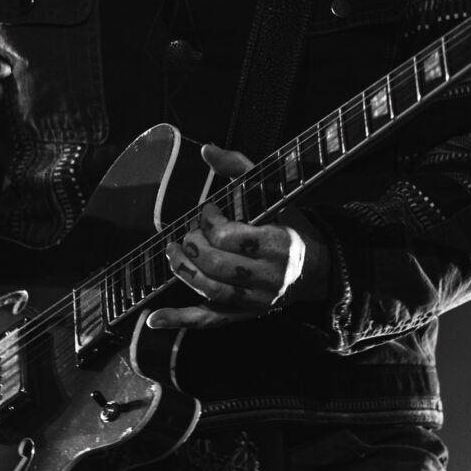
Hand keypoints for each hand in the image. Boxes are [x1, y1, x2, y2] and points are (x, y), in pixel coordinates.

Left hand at [146, 144, 328, 329]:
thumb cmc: (290, 226)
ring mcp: (256, 299)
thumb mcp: (274, 193)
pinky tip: (154, 318)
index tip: (209, 210)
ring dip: (184, 270)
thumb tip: (206, 149)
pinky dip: (180, 320)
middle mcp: (269, 276)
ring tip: (173, 252)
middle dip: (194, 246)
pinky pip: (209, 321)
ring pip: (212, 290)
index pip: (231, 237)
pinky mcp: (244, 314)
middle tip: (189, 233)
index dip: (210, 222)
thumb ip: (239, 168)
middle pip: (218, 265)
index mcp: (279, 244)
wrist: (316, 268)